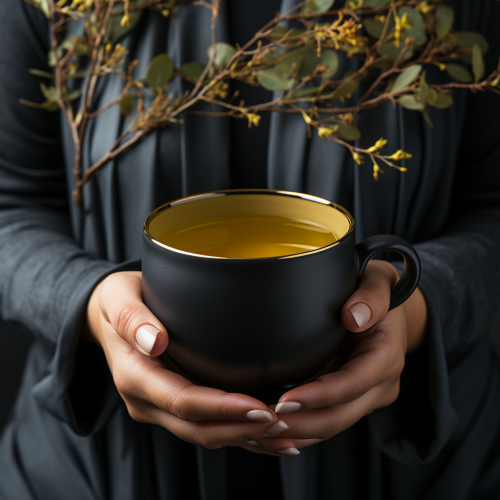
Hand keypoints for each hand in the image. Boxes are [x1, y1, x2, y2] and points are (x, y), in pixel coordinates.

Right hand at [84, 271, 297, 453]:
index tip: (258, 407)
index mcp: (134, 375)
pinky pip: (204, 427)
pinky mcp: (170, 405)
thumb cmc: (118, 300)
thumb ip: (133, 319)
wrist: (107, 316)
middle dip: (240, 429)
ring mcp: (157, 407)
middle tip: (283, 424)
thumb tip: (156, 340)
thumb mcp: (119, 298)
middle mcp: (145, 400)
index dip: (221, 408)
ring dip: (243, 437)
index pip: (182, 400)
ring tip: (284, 435)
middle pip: (197, 427)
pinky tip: (264, 433)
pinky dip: (234, 433)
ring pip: (203, 434)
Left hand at [244, 260, 427, 455]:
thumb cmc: (377, 290)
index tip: (285, 400)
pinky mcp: (353, 399)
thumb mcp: (379, 280)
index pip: (352, 384)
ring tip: (261, 432)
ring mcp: (368, 396)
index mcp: (386, 356)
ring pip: (333, 425)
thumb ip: (371, 295)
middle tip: (263, 425)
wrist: (391, 309)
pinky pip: (328, 419)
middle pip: (341, 416)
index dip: (319, 396)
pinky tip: (274, 429)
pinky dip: (302, 427)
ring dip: (299, 432)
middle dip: (302, 424)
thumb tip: (352, 317)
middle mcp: (381, 384)